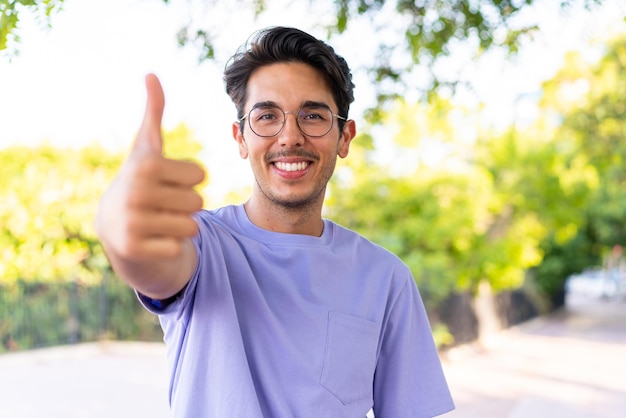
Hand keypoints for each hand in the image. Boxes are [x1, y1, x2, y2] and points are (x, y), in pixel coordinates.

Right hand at [96, 74, 204, 261]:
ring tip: (158, 220)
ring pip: (193, 226)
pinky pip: (179, 247)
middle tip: (161, 204)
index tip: (165, 181)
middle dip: (185, 205)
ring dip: (181, 226)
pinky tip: (152, 239)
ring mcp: (132, 222)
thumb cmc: (140, 181)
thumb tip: (151, 73)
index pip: (201, 174)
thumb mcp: (146, 148)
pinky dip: (171, 246)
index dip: (188, 180)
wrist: (114, 228)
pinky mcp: (134, 249)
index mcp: (145, 164)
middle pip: (199, 202)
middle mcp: (136, 192)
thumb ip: (154, 113)